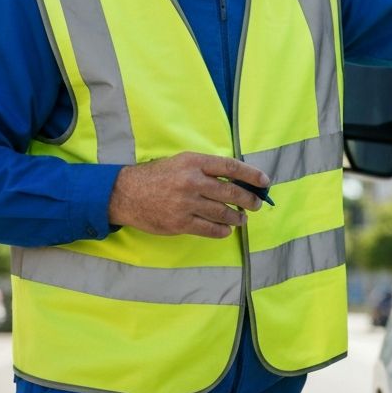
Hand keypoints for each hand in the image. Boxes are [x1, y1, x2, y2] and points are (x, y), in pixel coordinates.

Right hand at [108, 152, 268, 237]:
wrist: (127, 193)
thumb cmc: (157, 176)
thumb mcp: (181, 162)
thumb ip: (206, 168)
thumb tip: (235, 178)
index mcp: (194, 162)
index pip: (231, 166)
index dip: (251, 174)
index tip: (264, 181)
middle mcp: (192, 181)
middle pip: (230, 191)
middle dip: (249, 199)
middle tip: (256, 203)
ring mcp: (186, 203)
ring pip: (222, 212)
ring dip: (237, 216)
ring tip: (242, 218)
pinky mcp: (180, 223)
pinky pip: (209, 229)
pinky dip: (222, 230)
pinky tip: (227, 229)